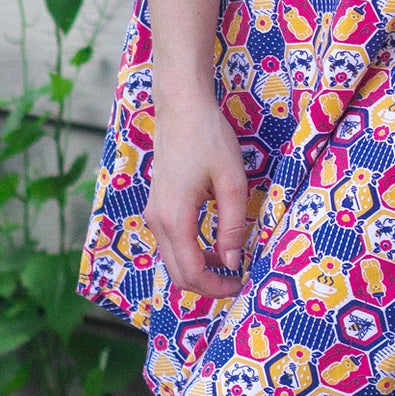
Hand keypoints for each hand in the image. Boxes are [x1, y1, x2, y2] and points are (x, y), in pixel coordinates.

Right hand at [145, 94, 250, 297]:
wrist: (181, 108)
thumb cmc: (209, 138)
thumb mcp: (232, 182)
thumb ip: (233, 225)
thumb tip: (232, 262)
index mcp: (176, 218)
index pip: (191, 272)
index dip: (216, 287)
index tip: (240, 285)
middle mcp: (158, 221)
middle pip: (177, 273)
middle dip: (206, 285)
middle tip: (236, 281)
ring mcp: (153, 214)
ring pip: (172, 259)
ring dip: (198, 269)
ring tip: (229, 263)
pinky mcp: (157, 206)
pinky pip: (171, 242)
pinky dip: (190, 253)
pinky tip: (213, 245)